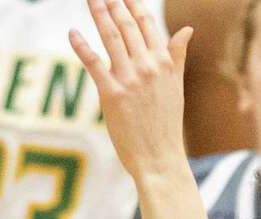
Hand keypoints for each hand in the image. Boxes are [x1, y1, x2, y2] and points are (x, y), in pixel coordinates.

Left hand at [70, 0, 191, 180]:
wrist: (160, 159)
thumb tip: (187, 30)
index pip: (147, 23)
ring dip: (98, 14)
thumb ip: (177, 56)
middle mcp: (148, 67)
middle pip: (126, 25)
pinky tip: (73, 32)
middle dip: (113, 3)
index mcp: (165, 64)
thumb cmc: (167, 125)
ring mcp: (130, 79)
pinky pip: (93, 63)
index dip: (133, 3)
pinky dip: (81, 45)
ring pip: (110, 37)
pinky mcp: (111, 94)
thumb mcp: (177, 87)